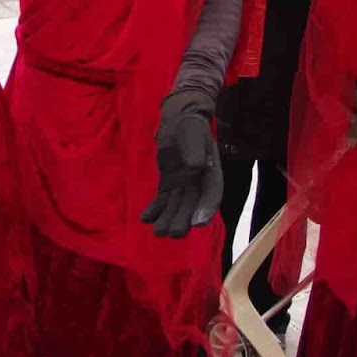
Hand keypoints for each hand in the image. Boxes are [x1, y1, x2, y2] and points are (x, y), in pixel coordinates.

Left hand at [140, 90, 220, 238]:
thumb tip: (195, 165)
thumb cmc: (189, 128)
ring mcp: (183, 186)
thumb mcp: (192, 134)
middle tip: (173, 233)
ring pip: (176, 206)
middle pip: (192, 206)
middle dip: (183, 220)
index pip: (211, 194)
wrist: (178, 123)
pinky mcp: (169, 185)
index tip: (197, 223)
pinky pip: (162, 200)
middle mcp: (198, 183)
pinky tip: (144, 218)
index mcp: (210, 173)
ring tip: (158, 232)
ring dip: (168, 219)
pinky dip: (155, 209)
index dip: (205, 209)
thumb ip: (194, 149)